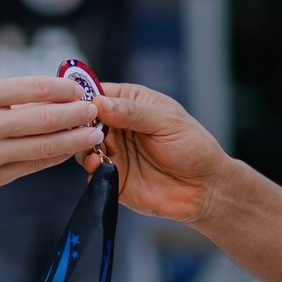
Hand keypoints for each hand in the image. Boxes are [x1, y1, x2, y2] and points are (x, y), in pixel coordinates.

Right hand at [0, 75, 102, 200]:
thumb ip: (4, 98)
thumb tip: (49, 95)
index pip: (34, 87)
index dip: (64, 87)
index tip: (79, 87)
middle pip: (45, 118)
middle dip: (76, 114)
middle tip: (94, 109)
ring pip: (44, 146)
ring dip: (74, 139)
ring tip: (92, 133)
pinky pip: (32, 166)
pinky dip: (54, 157)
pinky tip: (68, 151)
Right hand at [94, 83, 232, 222]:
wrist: (205, 188)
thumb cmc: (194, 147)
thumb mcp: (166, 121)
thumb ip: (132, 112)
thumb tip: (99, 103)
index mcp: (132, 104)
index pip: (98, 93)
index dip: (84, 97)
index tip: (76, 103)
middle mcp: (119, 127)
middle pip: (85, 120)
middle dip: (80, 124)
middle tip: (84, 129)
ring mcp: (115, 152)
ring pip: (84, 145)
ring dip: (83, 146)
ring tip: (95, 149)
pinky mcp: (114, 177)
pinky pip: (92, 171)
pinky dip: (91, 168)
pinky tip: (99, 166)